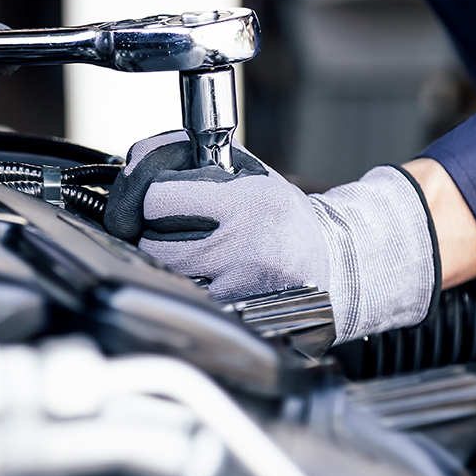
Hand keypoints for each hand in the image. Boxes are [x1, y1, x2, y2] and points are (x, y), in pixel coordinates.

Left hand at [103, 131, 440, 343]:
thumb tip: (139, 160)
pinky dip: (183, 289)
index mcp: (244, 202)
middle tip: (171, 229)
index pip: (156, 197)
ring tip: (191, 253)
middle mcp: (240, 245)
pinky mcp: (234, 314)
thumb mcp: (251, 175)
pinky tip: (203, 278)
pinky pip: (184, 298)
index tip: (159, 200)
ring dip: (164, 263)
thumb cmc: (284, 218)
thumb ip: (198, 162)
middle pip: (150, 240)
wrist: (335, 266)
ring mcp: (236, 285)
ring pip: (163, 273)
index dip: (149, 197)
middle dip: (151, 233)